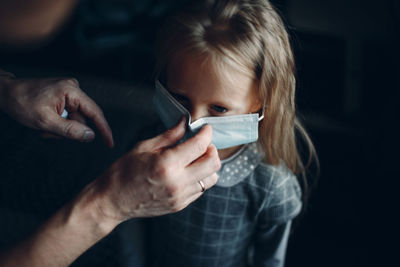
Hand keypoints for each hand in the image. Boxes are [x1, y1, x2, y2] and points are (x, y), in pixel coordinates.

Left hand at [0, 73, 112, 146]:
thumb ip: (70, 130)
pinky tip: (46, 122)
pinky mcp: (63, 97)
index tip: (110, 143)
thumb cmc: (21, 103)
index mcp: (72, 91)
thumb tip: (91, 136)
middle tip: (49, 133)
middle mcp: (73, 89)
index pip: (95, 113)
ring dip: (61, 129)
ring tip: (43, 127)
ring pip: (74, 120)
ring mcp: (68, 92)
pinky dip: (58, 123)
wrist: (5, 93)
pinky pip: (68, 116)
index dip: (104, 130)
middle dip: (68, 130)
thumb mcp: (45, 121)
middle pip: (82, 119)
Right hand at [91, 118, 220, 224]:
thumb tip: (185, 123)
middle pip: (213, 163)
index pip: (200, 146)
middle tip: (202, 143)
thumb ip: (169, 135)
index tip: (205, 129)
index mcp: (167, 164)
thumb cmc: (123, 173)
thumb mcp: (144, 147)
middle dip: (212, 149)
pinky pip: (202, 189)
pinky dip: (200, 177)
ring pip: (212, 178)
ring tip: (195, 159)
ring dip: (208, 165)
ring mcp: (180, 196)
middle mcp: (177, 182)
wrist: (113, 201)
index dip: (206, 134)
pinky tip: (187, 171)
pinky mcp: (180, 205)